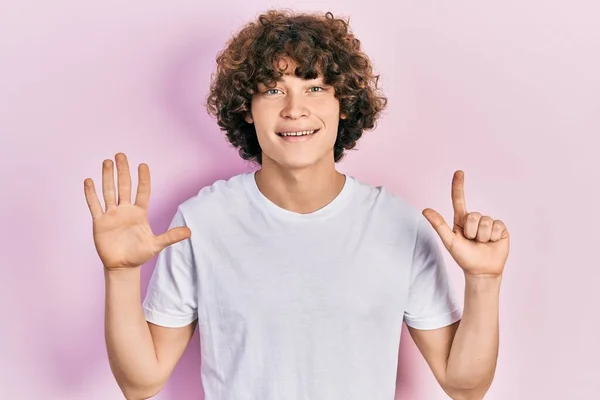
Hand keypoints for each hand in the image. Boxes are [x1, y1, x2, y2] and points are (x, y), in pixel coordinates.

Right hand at [83, 153, 190, 269]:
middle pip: (124, 186)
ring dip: (107, 177)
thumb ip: (171, 236)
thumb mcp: (157, 245)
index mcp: (140, 213)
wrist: (122, 266)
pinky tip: (89, 181)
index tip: (143, 165)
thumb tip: (190, 232)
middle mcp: (125, 210)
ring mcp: (112, 215)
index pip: (142, 192)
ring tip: (107, 162)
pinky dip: (91, 194)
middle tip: (120, 155)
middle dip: (122, 171)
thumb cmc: (140, 254)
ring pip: (109, 192)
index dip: (143, 179)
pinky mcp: (100, 222)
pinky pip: (94, 205)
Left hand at [422, 170, 509, 277]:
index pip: (459, 199)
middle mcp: (475, 219)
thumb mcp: (449, 241)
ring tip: (482, 244)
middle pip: (474, 215)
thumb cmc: (463, 257)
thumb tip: (425, 210)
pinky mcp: (500, 228)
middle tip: (472, 241)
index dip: (458, 185)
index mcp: (461, 220)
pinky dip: (493, 237)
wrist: (482, 271)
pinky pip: (497, 226)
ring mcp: (488, 223)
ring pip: (485, 222)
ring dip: (483, 236)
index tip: (459, 172)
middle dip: (472, 231)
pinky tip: (492, 243)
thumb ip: (438, 225)